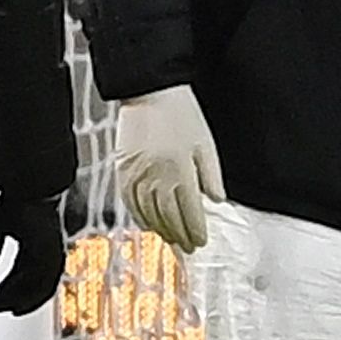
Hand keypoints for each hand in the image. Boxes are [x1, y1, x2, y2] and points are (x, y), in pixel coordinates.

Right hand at [0, 193, 68, 315]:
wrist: (31, 187)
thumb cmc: (16, 200)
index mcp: (37, 245)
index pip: (23, 274)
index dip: (8, 289)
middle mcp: (47, 253)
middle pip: (31, 285)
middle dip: (11, 299)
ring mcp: (51, 254)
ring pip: (37, 287)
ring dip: (17, 301)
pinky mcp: (50, 255)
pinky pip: (40, 283)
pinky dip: (27, 296)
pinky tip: (12, 304)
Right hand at [112, 86, 223, 254]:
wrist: (150, 92)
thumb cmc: (182, 114)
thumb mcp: (206, 143)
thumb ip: (212, 174)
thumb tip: (217, 201)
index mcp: (180, 170)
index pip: (189, 210)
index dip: (195, 229)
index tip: (201, 241)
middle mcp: (156, 176)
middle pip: (168, 216)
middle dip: (180, 234)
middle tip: (189, 247)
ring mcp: (136, 174)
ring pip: (148, 213)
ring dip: (161, 230)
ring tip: (172, 240)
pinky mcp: (122, 170)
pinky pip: (129, 202)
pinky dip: (139, 217)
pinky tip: (148, 224)